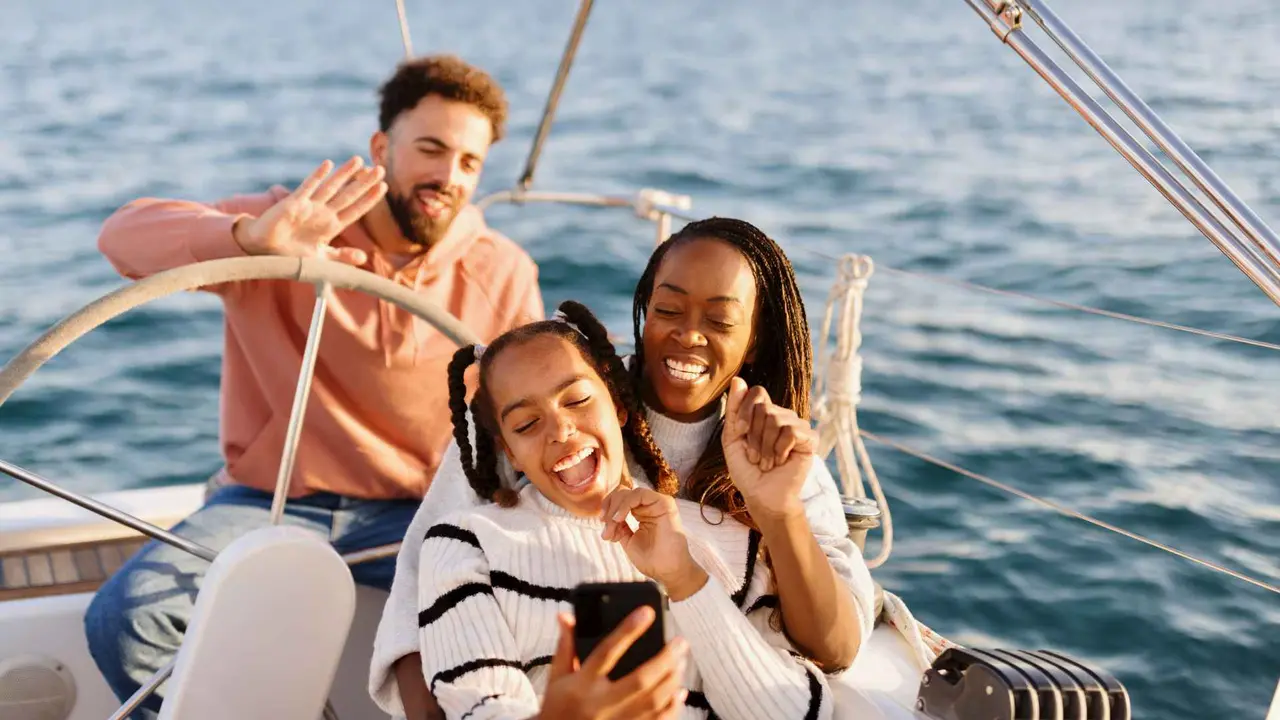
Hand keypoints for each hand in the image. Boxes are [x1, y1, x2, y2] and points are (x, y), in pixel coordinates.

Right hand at [232, 156, 386, 265]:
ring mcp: (309, 206)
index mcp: (331, 226)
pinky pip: (308, 187)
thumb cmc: (290, 254)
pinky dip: (317, 176)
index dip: (369, 199)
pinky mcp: (293, 203)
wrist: (264, 249)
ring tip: (359, 160)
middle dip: (364, 183)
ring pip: (331, 187)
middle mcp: (323, 213)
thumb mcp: (320, 260)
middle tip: (381, 169)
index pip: (355, 210)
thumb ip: (341, 257)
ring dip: (345, 174)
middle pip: (348, 195)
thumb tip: (364, 259)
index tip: (383, 187)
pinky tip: (329, 164)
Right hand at [538, 610, 687, 719]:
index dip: (628, 630)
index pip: (607, 651)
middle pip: (640, 679)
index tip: (646, 613)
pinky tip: (680, 691)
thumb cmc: (557, 707)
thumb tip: (566, 615)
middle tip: (680, 642)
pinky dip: (672, 706)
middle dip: (665, 658)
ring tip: (681, 661)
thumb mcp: (557, 676)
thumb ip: (566, 646)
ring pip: (653, 701)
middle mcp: (601, 703)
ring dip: (672, 680)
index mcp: (582, 683)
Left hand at [600, 486, 706, 600]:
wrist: (668, 571)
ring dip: (615, 507)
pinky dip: (625, 504)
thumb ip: (619, 527)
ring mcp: (657, 503)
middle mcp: (649, 506)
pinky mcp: (664, 503)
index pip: (620, 499)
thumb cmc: (652, 560)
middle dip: (609, 508)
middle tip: (607, 528)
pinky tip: (620, 518)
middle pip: (622, 493)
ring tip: (613, 524)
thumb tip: (607, 519)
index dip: (608, 507)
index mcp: (641, 513)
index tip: (602, 523)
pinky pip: (639, 494)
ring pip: (628, 492)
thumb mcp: (628, 541)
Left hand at [721, 377, 816, 518]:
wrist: (762, 496)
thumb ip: (734, 409)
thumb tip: (738, 379)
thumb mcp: (732, 438)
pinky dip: (780, 449)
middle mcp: (783, 416)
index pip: (757, 393)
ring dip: (765, 447)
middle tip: (756, 457)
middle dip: (754, 436)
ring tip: (767, 462)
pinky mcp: (809, 439)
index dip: (745, 411)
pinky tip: (781, 461)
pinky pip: (790, 431)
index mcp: (765, 413)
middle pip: (764, 408)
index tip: (740, 432)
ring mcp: (797, 426)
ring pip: (776, 419)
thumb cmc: (747, 470)